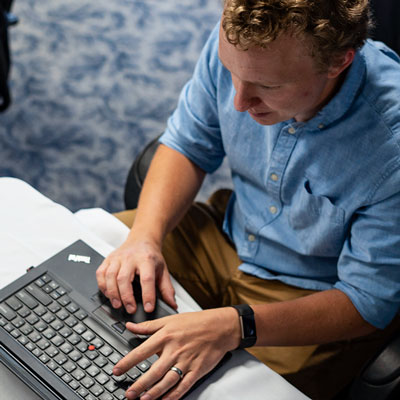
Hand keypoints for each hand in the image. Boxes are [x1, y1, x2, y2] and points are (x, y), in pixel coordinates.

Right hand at [96, 238, 176, 312]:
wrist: (142, 239)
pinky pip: (100, 273)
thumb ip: (167, 289)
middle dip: (126, 297)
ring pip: (110, 276)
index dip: (147, 295)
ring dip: (113, 293)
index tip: (148, 308)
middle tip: (130, 309)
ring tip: (118, 305)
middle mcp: (131, 257)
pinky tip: (108, 294)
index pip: (147, 279)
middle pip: (124, 278)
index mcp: (147, 259)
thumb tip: (172, 304)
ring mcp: (118, 258)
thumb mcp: (163, 270)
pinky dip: (102, 286)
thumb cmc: (151, 256)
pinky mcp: (108, 259)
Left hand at [113, 307, 240, 399]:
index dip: (127, 362)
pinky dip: (173, 396)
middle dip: (139, 384)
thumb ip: (148, 326)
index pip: (142, 351)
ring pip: (167, 381)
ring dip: (153, 393)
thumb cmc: (195, 322)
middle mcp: (174, 350)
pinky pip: (183, 386)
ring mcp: (186, 362)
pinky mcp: (196, 371)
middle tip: (128, 393)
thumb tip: (129, 326)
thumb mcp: (169, 319)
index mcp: (166, 336)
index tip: (116, 371)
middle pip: (153, 371)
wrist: (220, 327)